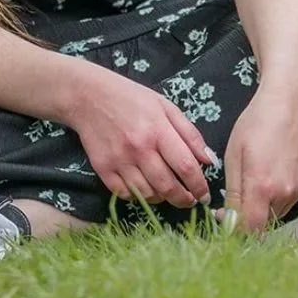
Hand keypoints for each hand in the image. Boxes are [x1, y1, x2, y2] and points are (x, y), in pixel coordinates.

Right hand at [65, 67, 214, 209]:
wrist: (89, 96)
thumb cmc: (132, 98)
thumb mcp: (165, 106)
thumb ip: (189, 133)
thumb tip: (208, 161)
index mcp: (158, 129)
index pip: (186, 167)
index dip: (199, 186)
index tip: (204, 195)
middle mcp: (139, 148)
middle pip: (168, 186)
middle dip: (184, 199)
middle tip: (190, 200)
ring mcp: (120, 160)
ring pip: (148, 194)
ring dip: (162, 199)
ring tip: (168, 192)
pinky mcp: (103, 169)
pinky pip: (126, 194)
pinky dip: (139, 197)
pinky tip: (145, 189)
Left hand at [222, 79, 297, 231]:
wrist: (289, 101)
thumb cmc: (257, 122)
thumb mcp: (234, 155)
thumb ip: (233, 192)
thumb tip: (230, 220)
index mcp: (262, 187)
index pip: (250, 229)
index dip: (235, 229)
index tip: (224, 216)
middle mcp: (285, 193)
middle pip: (264, 223)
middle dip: (247, 217)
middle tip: (233, 199)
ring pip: (277, 213)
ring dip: (262, 208)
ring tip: (252, 182)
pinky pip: (289, 200)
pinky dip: (276, 197)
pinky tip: (268, 175)